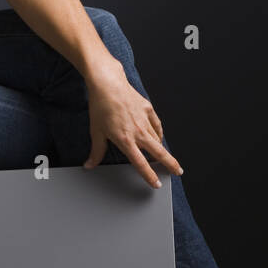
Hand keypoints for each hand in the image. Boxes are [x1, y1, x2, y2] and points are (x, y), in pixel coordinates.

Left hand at [82, 58, 182, 189]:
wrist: (108, 84)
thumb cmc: (100, 106)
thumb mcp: (96, 131)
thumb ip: (96, 151)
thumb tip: (89, 164)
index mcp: (125, 140)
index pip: (141, 163)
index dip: (149, 176)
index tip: (156, 183)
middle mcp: (138, 132)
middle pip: (159, 152)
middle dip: (170, 164)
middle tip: (177, 172)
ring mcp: (145, 120)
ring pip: (157, 139)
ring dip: (161, 149)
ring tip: (164, 157)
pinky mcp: (148, 109)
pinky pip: (157, 125)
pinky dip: (158, 133)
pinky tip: (159, 137)